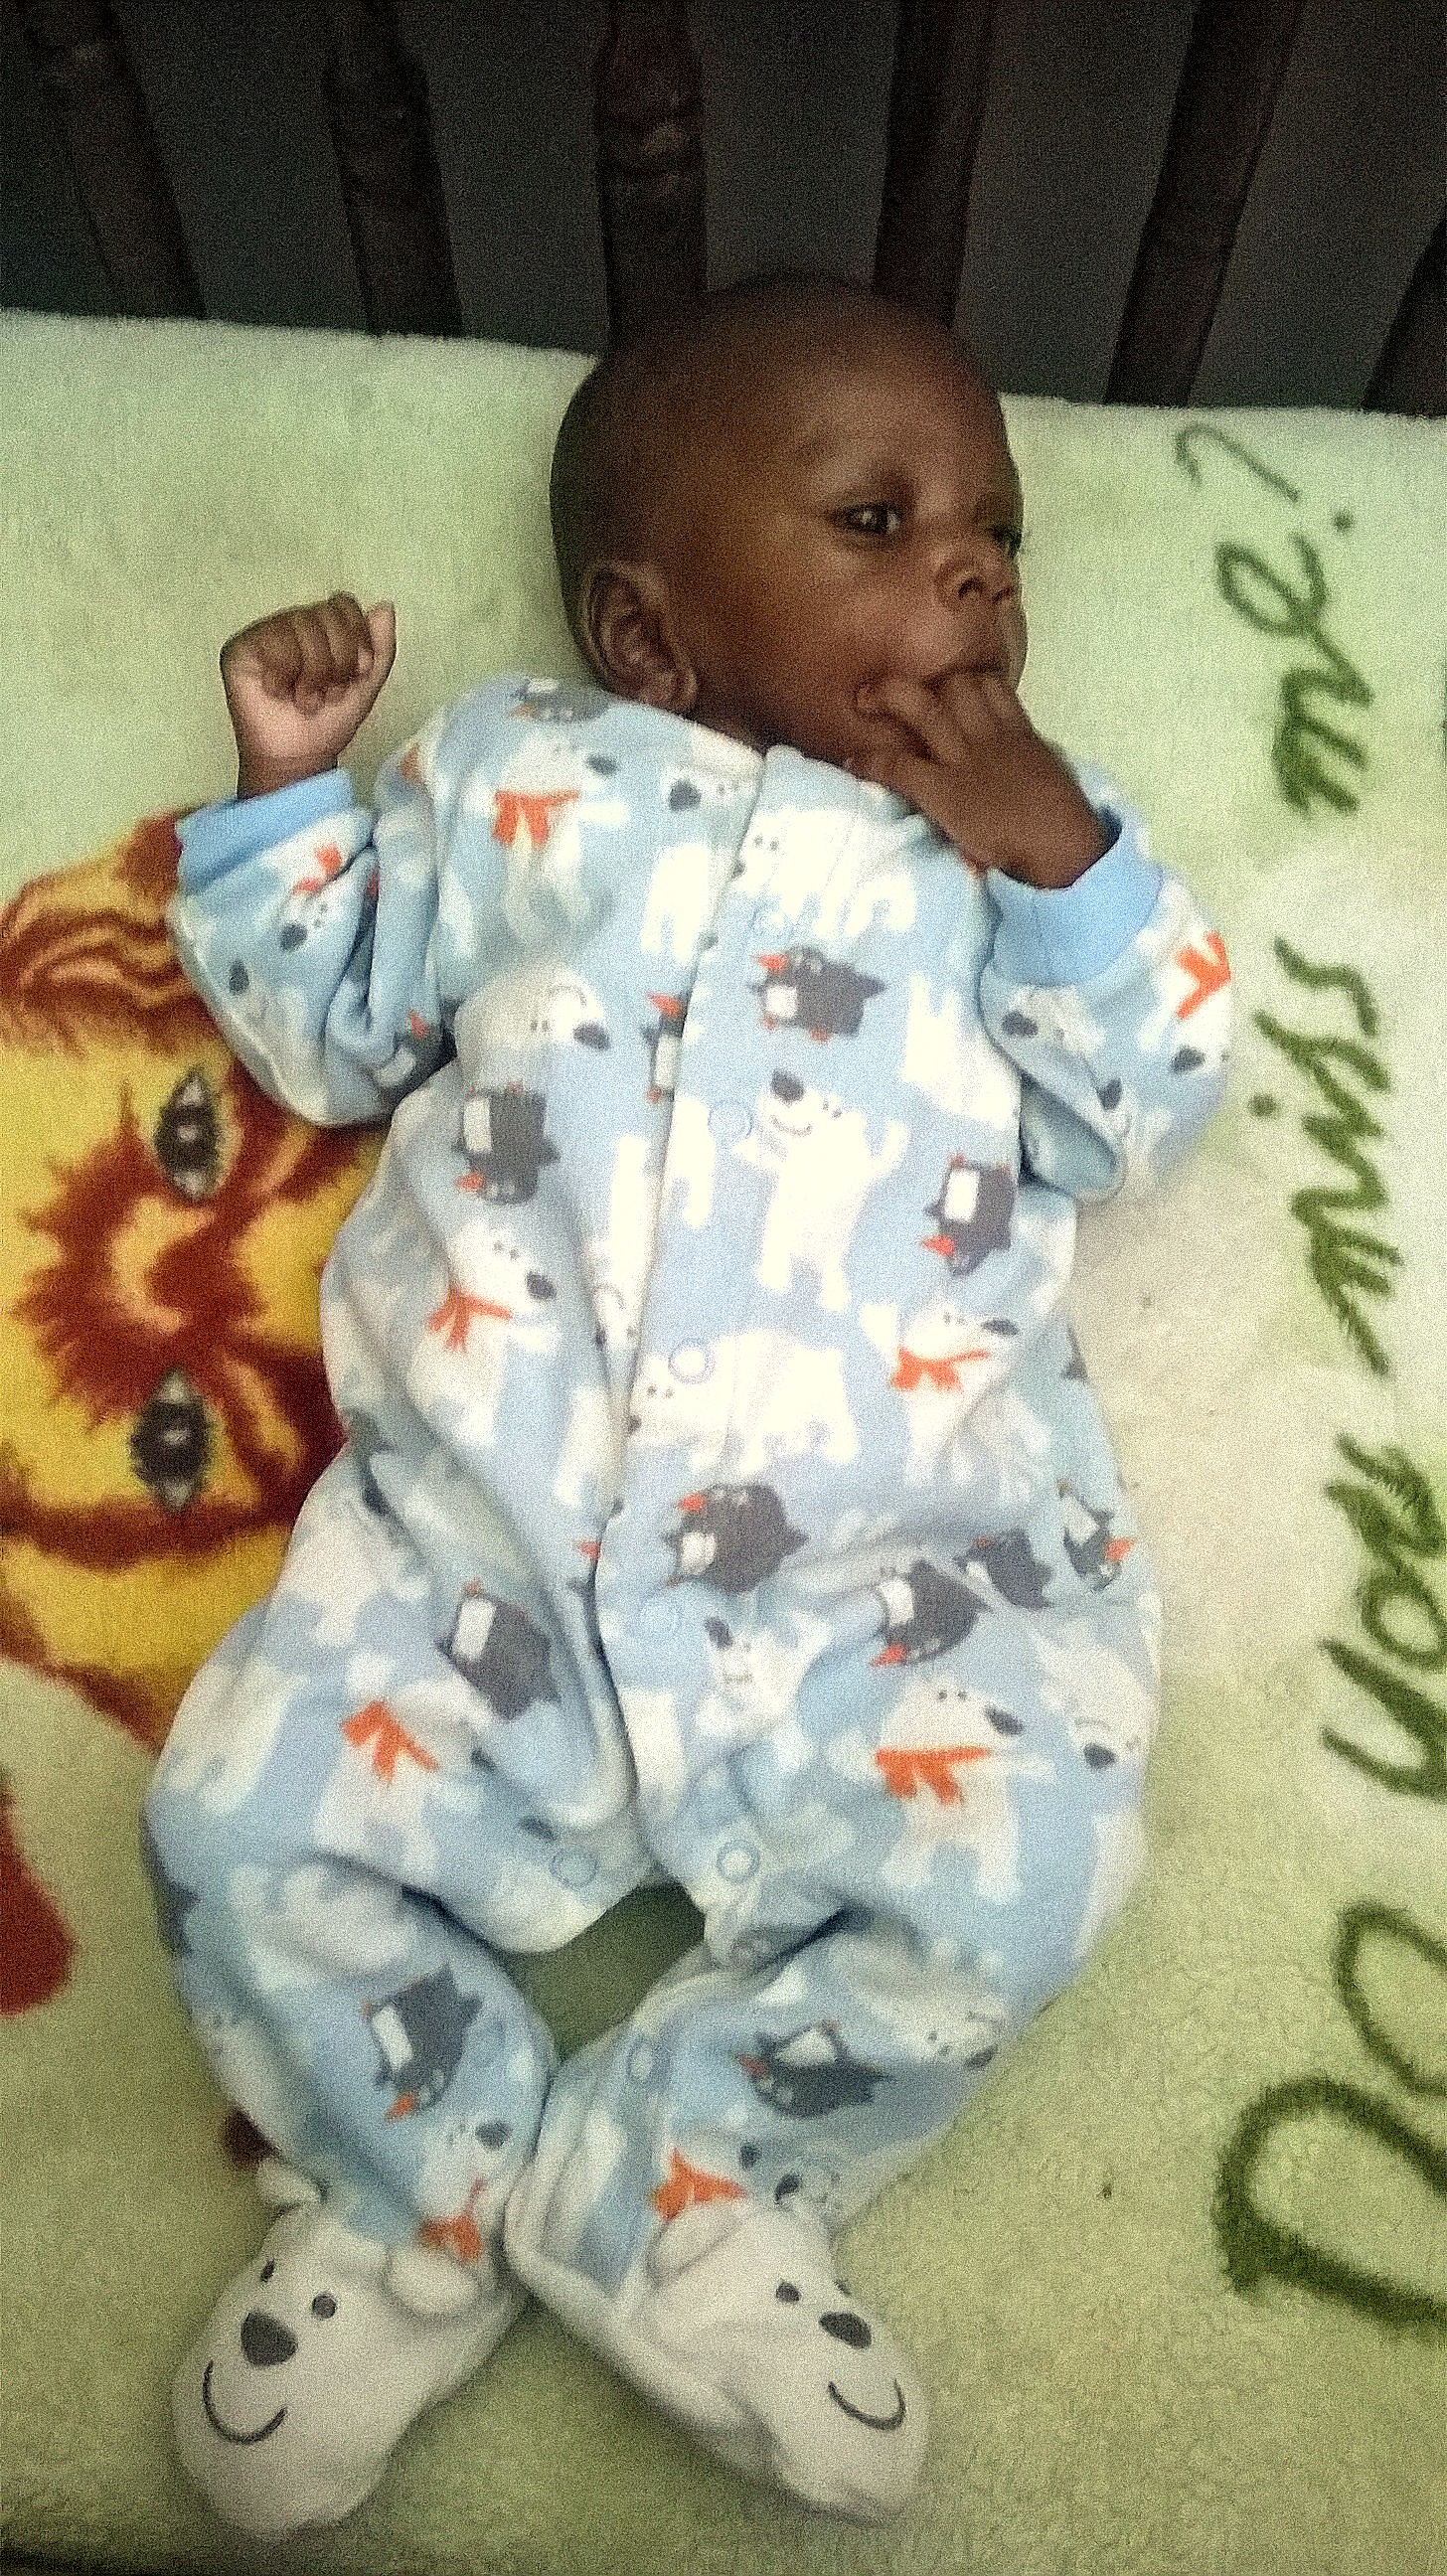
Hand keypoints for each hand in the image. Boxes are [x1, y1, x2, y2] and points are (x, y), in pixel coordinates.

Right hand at [221, 593, 396, 797]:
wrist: (299, 758)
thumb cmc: (327, 724)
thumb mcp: (366, 686)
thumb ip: (381, 647)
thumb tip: (385, 607)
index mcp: (321, 627)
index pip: (344, 606)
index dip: (357, 640)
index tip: (356, 676)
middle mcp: (292, 623)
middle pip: (327, 615)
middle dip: (338, 662)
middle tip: (327, 693)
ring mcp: (265, 633)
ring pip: (302, 626)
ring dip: (313, 673)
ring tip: (306, 698)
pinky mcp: (240, 648)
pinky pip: (274, 641)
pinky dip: (285, 674)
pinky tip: (279, 693)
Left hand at [851, 670, 1108, 887]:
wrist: (1063, 849)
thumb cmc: (1064, 825)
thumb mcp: (1051, 778)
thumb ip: (1031, 762)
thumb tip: (1024, 762)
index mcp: (1020, 734)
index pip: (992, 685)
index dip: (966, 679)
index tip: (948, 685)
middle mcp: (991, 737)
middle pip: (956, 684)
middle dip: (925, 680)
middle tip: (895, 686)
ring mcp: (965, 761)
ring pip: (923, 709)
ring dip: (888, 697)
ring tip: (863, 699)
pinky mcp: (944, 791)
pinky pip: (899, 765)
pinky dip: (872, 761)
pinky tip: (854, 763)